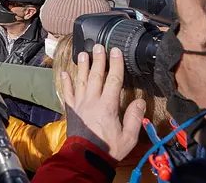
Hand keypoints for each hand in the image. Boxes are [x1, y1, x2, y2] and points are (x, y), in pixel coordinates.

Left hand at [61, 44, 145, 160]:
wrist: (86, 158)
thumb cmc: (108, 149)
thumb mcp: (128, 136)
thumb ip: (134, 117)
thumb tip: (140, 102)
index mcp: (107, 106)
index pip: (113, 80)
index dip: (116, 64)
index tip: (116, 51)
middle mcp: (92, 101)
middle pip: (96, 76)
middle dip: (99, 60)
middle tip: (99, 46)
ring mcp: (79, 105)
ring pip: (81, 81)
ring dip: (83, 66)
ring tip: (83, 53)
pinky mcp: (71, 110)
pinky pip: (67, 93)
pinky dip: (66, 82)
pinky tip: (64, 73)